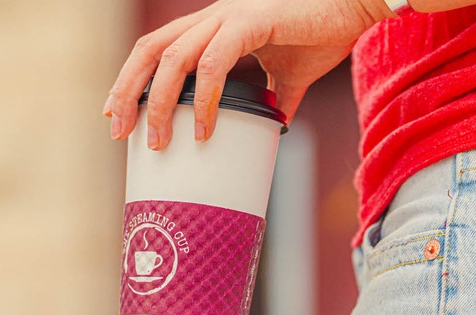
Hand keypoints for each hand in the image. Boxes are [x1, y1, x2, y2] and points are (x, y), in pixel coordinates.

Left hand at [103, 0, 389, 149]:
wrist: (358, 11)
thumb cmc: (323, 34)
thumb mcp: (286, 76)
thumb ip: (269, 100)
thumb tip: (269, 131)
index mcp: (213, 26)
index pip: (157, 48)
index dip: (131, 80)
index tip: (117, 114)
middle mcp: (212, 17)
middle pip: (150, 50)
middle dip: (127, 92)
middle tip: (119, 132)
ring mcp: (228, 16)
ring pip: (172, 57)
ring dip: (157, 102)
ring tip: (157, 141)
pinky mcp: (251, 21)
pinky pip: (214, 62)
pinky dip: (203, 98)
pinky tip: (202, 128)